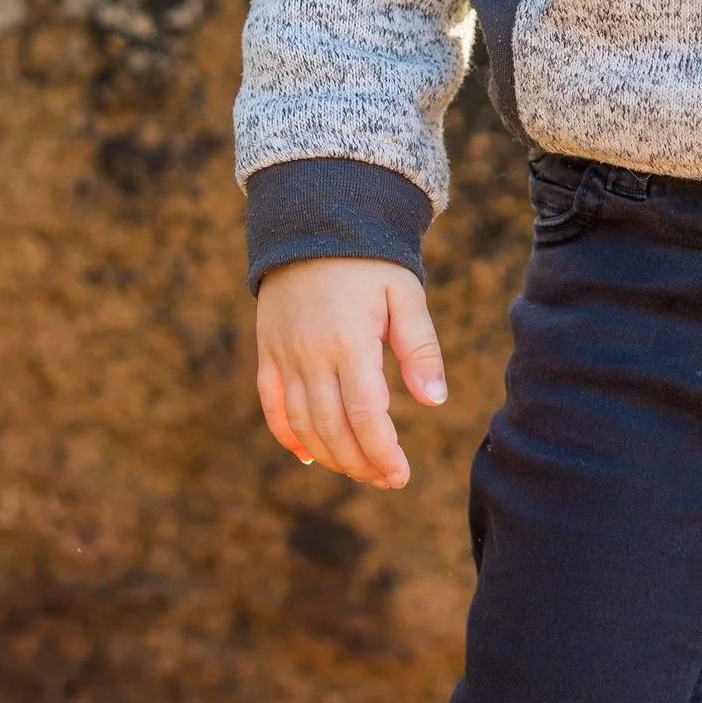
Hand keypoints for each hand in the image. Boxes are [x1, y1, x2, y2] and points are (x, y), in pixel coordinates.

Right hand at [256, 258, 446, 489]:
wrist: (312, 223)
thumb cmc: (369, 261)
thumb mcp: (405, 294)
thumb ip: (420, 348)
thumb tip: (435, 401)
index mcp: (350, 341)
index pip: (367, 415)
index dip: (383, 453)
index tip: (401, 474)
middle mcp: (311, 353)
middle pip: (333, 428)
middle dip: (361, 463)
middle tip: (386, 479)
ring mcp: (284, 354)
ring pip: (302, 423)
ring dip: (331, 456)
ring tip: (359, 470)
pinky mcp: (267, 351)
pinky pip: (270, 404)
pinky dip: (287, 434)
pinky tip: (308, 455)